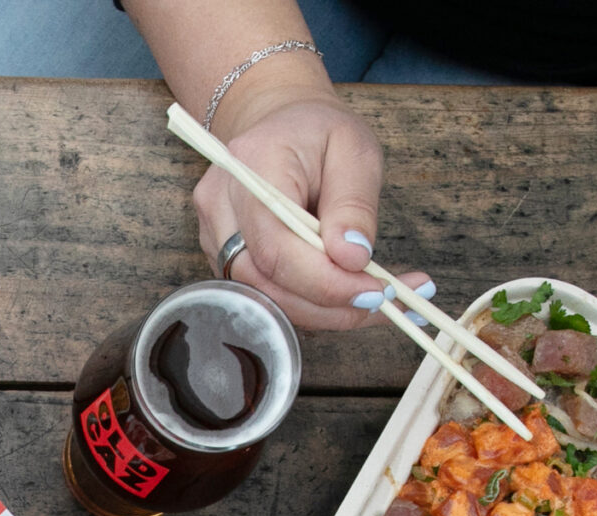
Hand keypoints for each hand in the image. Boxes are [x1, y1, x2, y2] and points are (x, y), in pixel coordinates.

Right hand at [196, 84, 426, 332]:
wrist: (278, 125)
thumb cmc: (317, 132)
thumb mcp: (354, 150)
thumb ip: (354, 203)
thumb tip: (352, 258)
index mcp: (251, 167)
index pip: (277, 247)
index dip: (325, 281)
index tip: (376, 291)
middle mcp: (220, 205)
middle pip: (265, 281)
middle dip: (329, 303)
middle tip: (383, 301)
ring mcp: (213, 235)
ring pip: (264, 297)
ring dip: (322, 309)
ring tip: (373, 300)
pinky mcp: (222, 257)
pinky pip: (265, 293)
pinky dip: (310, 302)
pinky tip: (347, 296)